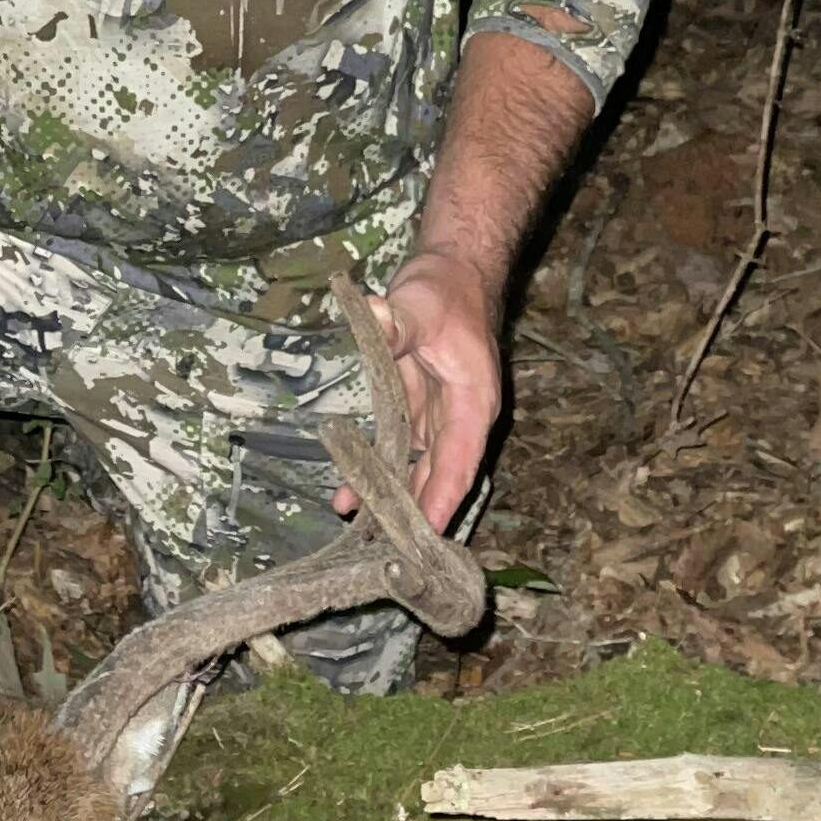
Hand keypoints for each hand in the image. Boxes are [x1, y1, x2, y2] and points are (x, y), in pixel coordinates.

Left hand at [336, 244, 503, 535]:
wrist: (453, 271)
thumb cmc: (445, 291)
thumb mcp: (421, 305)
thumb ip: (397, 321)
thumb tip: (374, 315)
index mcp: (472, 404)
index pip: (458, 463)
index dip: (441, 501)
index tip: (424, 537)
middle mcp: (459, 420)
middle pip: (438, 478)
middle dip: (411, 513)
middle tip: (380, 549)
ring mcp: (438, 418)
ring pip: (416, 470)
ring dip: (389, 496)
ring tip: (353, 524)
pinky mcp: (417, 411)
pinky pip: (398, 451)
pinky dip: (376, 471)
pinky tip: (348, 492)